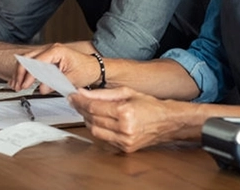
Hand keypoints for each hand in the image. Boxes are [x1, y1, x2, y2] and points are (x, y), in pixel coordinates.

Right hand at [9, 43, 100, 92]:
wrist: (95, 68)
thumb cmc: (87, 70)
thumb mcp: (71, 79)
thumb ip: (55, 83)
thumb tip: (41, 88)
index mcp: (56, 51)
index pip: (36, 62)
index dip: (28, 75)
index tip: (25, 85)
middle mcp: (51, 49)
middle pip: (28, 58)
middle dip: (20, 73)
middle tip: (17, 86)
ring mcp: (49, 52)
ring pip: (28, 59)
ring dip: (21, 72)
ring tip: (16, 84)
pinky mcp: (49, 58)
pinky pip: (33, 62)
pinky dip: (26, 71)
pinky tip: (21, 79)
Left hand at [69, 86, 185, 152]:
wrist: (167, 121)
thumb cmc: (149, 104)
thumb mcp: (126, 92)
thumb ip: (102, 93)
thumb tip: (82, 92)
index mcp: (125, 111)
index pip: (94, 107)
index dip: (80, 101)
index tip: (72, 96)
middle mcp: (124, 128)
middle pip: (92, 119)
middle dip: (81, 109)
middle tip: (76, 101)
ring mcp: (125, 140)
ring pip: (95, 130)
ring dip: (88, 120)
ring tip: (87, 109)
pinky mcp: (125, 148)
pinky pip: (104, 138)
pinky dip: (98, 128)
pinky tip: (98, 120)